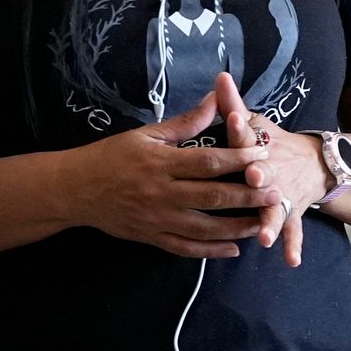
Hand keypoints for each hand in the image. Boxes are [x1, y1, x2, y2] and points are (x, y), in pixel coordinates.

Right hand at [62, 70, 290, 258]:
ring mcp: (157, 220)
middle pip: (213, 197)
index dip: (237, 159)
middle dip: (247, 195)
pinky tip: (233, 249)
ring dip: (236, 227)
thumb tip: (216, 99)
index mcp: (161, 164)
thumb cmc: (111, 157)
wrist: (75, 190)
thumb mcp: (146, 134)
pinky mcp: (152, 238)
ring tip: (262, 223)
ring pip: (205, 228)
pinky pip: (186, 248)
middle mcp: (161, 194)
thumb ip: (185, 122)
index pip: (207, 162)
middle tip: (276, 192)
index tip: (262, 154)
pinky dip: (211, 251)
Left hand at [230, 75, 324, 268]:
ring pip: (276, 208)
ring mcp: (284, 195)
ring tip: (265, 235)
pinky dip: (292, 244)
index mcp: (257, 149)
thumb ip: (232, 103)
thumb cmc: (271, 143)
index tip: (234, 120)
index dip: (240, 128)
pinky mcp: (292, 213)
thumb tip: (218, 75)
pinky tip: (291, 260)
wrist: (315, 163)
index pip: (246, 137)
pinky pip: (293, 231)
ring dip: (270, 220)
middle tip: (254, 179)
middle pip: (264, 175)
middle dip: (259, 177)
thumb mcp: (254, 122)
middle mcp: (272, 172)